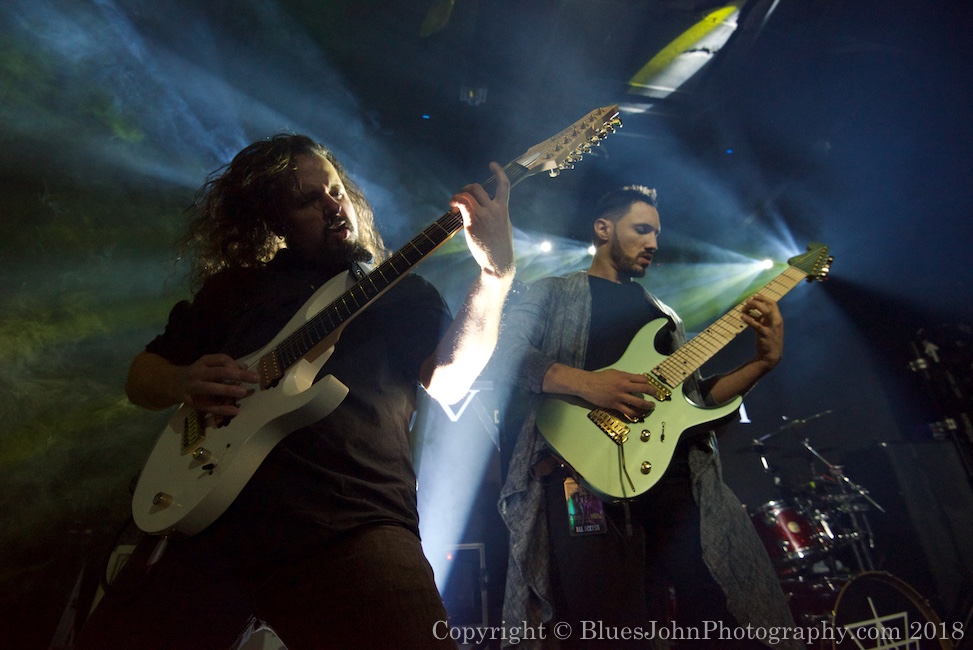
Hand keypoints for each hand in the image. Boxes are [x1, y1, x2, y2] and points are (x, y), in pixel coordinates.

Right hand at [179, 354, 259, 416]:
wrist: (172, 384)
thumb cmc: (198, 374)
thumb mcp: (209, 365)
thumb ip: (226, 366)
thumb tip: (245, 367)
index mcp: (204, 362)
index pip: (222, 359)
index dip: (235, 364)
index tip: (245, 370)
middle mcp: (198, 373)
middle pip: (219, 372)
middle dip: (238, 375)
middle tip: (256, 378)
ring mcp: (194, 387)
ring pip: (211, 388)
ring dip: (227, 390)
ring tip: (243, 392)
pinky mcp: (193, 402)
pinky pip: (208, 406)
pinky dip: (221, 409)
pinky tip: (234, 411)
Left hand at [450, 162, 514, 277]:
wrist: (498, 261)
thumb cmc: (500, 247)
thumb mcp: (504, 226)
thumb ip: (497, 214)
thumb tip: (486, 209)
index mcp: (503, 209)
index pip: (504, 185)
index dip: (498, 172)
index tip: (492, 164)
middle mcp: (494, 209)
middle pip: (478, 187)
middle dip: (467, 189)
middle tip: (462, 197)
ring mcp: (484, 215)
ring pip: (468, 193)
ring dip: (459, 195)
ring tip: (454, 204)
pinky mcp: (473, 222)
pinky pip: (463, 203)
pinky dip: (456, 199)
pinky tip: (452, 204)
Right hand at [577, 368, 659, 420]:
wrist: (587, 384)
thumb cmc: (600, 377)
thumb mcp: (614, 373)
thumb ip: (625, 376)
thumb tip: (635, 380)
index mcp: (624, 377)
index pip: (643, 379)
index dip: (648, 383)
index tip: (650, 386)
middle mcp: (624, 386)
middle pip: (644, 389)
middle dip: (653, 393)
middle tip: (656, 396)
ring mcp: (620, 396)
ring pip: (639, 402)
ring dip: (648, 405)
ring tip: (651, 407)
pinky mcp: (615, 405)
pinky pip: (628, 411)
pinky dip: (635, 414)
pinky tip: (638, 414)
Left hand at [740, 293, 783, 369]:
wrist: (771, 356)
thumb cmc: (768, 340)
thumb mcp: (767, 327)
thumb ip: (762, 318)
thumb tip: (751, 310)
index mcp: (777, 318)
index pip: (773, 303)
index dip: (763, 298)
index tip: (754, 297)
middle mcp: (776, 321)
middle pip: (769, 305)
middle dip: (757, 301)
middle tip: (747, 303)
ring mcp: (771, 327)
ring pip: (765, 311)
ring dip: (754, 307)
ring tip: (744, 308)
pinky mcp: (765, 334)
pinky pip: (757, 325)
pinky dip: (749, 319)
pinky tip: (742, 317)